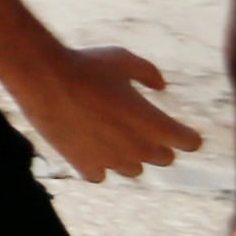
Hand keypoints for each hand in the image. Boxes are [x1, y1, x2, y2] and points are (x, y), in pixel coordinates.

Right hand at [4, 43, 198, 183]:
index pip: (191, 142)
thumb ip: (148, 73)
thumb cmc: (86, 65)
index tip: (173, 125)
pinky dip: (96, 165)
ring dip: (127, 156)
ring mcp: (112, 160)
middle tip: (136, 124)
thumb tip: (161, 87)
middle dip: (156, 144)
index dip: (184, 133)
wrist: (44, 78)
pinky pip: (99, 175)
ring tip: (109, 134)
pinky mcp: (84, 165)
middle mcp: (140, 148)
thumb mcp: (123, 59)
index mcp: (158, 124)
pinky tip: (86, 146)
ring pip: (133, 170)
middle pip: (164, 158)